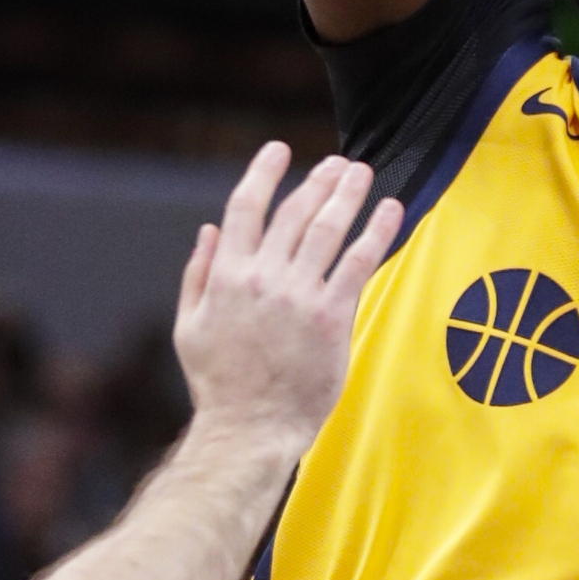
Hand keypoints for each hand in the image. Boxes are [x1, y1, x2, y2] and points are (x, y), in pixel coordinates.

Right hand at [174, 146, 400, 456]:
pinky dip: (376, 231)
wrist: (249, 429)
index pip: (246, 207)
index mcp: (226, 275)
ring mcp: (299, 295)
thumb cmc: (219, 385)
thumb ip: (197, 274)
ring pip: (327, 229)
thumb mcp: (188, 327)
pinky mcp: (331, 317)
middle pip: (294, 212)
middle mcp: (263, 277)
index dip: (264, 172)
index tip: (279, 150)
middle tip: (336, 165)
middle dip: (317, 181)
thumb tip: (210, 230)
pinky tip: (390, 210)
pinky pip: (359, 263)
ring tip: (361, 173)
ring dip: (347, 194)